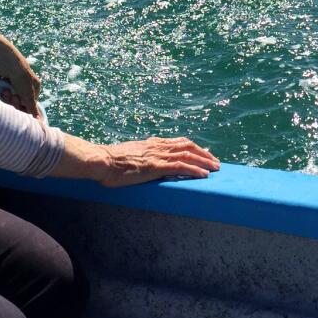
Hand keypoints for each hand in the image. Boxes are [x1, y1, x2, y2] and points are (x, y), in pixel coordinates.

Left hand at [0, 27, 41, 117]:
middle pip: (20, 102)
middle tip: (11, 95)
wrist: (5, 59)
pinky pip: (5, 93)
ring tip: (5, 91)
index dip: (24, 108)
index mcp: (36, 87)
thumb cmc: (19, 76)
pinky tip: (2, 90)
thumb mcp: (27, 94)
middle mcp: (27, 85)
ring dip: (8, 98)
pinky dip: (3, 93)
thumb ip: (32, 108)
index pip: (31, 104)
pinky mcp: (6, 81)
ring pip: (11, 98)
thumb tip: (39, 121)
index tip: (19, 107)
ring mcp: (16, 83)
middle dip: (14, 101)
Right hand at [96, 136, 220, 187]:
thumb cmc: (110, 161)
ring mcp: (157, 156)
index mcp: (152, 143)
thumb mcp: (129, 155)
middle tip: (215, 162)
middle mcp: (157, 146)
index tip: (204, 154)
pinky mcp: (155, 166)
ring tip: (215, 168)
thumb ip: (140, 156)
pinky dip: (194, 169)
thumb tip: (143, 163)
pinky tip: (204, 175)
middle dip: (204, 153)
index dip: (194, 147)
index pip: (178, 142)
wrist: (102, 160)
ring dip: (204, 161)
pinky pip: (180, 166)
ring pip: (187, 154)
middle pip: (187, 146)